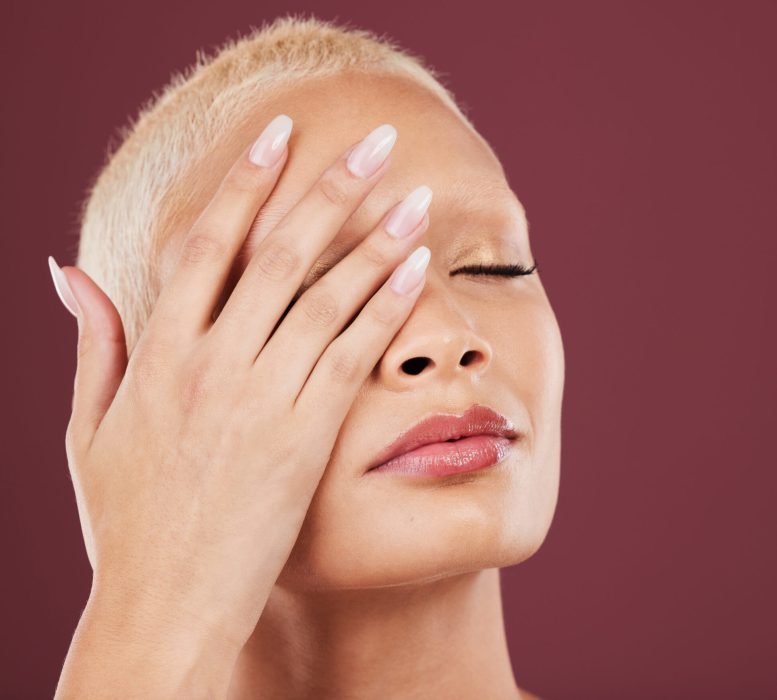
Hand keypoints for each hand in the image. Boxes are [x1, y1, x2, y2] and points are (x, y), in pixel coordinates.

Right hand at [50, 116, 431, 676]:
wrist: (168, 604)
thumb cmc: (128, 520)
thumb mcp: (90, 429)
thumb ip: (95, 344)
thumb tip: (70, 272)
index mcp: (159, 356)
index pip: (207, 245)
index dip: (244, 183)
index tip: (279, 135)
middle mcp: (213, 367)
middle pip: (279, 254)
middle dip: (329, 188)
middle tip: (373, 141)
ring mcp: (263, 401)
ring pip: (327, 297)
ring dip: (374, 238)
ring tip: (413, 193)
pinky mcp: (307, 438)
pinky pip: (353, 355)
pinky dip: (386, 306)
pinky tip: (416, 267)